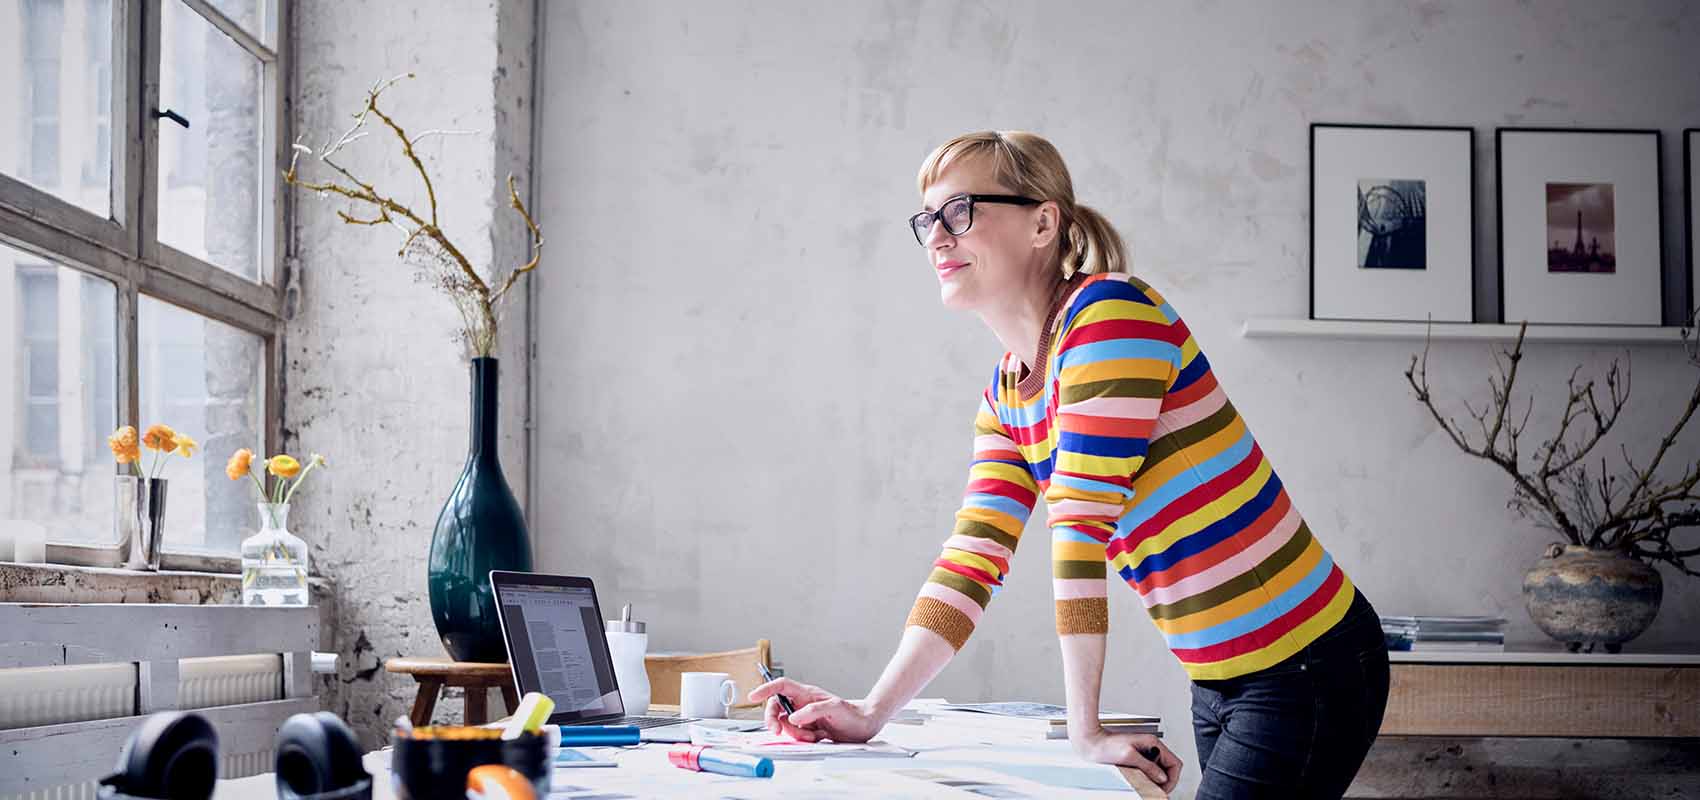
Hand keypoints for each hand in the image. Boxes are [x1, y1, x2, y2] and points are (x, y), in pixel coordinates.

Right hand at [747, 677, 882, 742]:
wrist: (864, 726)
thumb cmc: (852, 714)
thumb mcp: (834, 709)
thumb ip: (812, 711)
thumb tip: (792, 717)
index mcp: (806, 694)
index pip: (781, 687)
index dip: (765, 689)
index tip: (752, 697)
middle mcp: (802, 703)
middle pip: (777, 708)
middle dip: (774, 721)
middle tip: (777, 731)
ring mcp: (804, 717)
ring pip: (785, 725)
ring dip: (795, 734)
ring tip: (814, 735)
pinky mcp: (807, 729)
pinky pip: (795, 735)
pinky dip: (802, 740)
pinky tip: (816, 738)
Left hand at [1074, 727, 1181, 793]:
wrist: (1092, 742)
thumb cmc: (1105, 746)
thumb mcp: (1129, 757)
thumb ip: (1148, 767)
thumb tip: (1161, 777)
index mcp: (1152, 743)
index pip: (1174, 763)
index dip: (1172, 779)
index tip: (1163, 788)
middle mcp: (1150, 746)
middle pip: (1168, 767)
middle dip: (1164, 780)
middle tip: (1156, 789)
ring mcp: (1145, 751)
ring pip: (1159, 769)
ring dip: (1155, 779)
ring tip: (1147, 784)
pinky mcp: (1138, 756)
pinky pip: (1150, 769)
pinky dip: (1148, 776)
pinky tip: (1140, 778)